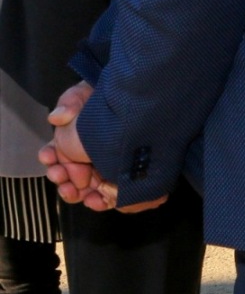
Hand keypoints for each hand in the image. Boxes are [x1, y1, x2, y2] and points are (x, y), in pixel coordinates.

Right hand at [38, 82, 165, 213]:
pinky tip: (99, 199)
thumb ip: (70, 102)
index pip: (54, 154)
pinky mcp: (123, 180)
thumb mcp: (87, 93)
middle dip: (62, 179)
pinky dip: (102, 201)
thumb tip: (58, 117)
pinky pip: (110, 197)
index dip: (50, 157)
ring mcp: (104, 170)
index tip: (50, 157)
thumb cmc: (112, 96)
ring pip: (85, 190)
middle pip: (67, 177)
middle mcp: (86, 157)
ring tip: (77, 191)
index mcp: (73, 140)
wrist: (147, 99)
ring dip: (76, 193)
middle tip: (63, 176)